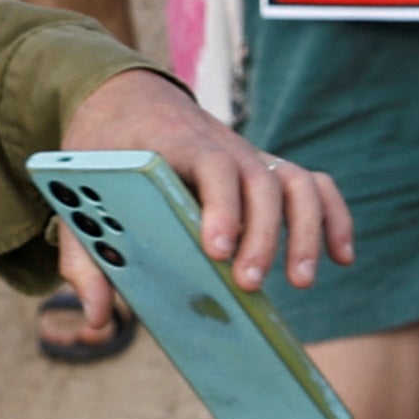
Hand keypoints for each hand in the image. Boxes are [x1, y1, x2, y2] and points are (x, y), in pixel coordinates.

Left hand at [58, 65, 354, 311]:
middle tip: (250, 285)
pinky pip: (314, 186)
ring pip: (295, 183)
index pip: (211, 165)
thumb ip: (84, 257)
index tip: (217, 250)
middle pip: (260, 181)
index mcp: (174, 143)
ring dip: (305, 231)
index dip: (221, 206)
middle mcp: (222, 145)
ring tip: (301, 282)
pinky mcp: (268, 170)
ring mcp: (250, 156)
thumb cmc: (101, 151)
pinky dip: (334, 218)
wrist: (126, 97)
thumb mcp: (77, 193)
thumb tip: (98, 322)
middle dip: (262, 235)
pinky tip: (341, 258)